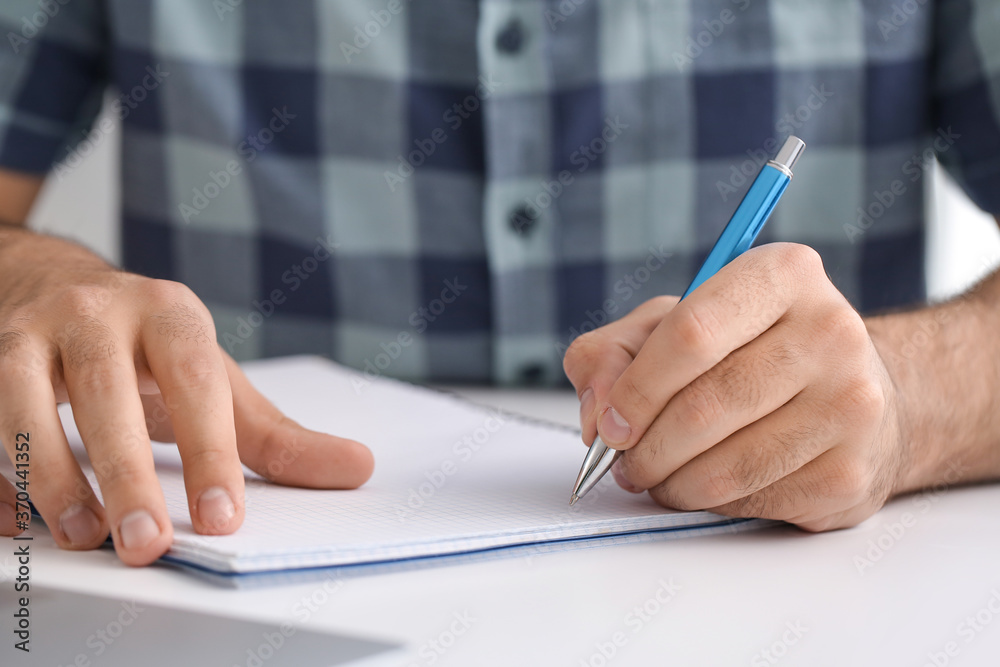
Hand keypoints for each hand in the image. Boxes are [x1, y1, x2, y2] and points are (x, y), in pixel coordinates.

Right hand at [0, 235, 372, 564]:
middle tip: (148, 544)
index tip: (220, 519)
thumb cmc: (146, 345)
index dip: (209, 451)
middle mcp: (97, 313)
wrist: (52, 284)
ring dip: (48, 475)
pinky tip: (21, 522)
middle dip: (125, 474)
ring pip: (22, 401)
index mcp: (169, 314)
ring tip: (83, 536)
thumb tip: (357, 469)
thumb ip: (275, 435)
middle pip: (107, 392)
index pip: (195, 380)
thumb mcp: (214, 379)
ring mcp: (29, 332)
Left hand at [563, 243, 905, 530]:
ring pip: (726, 467)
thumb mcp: (672, 324)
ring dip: (671, 484)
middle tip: (625, 461)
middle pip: (704, 407)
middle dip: (645, 448)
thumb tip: (598, 415)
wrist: (851, 398)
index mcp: (784, 275)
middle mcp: (830, 332)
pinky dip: (711, 504)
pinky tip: (705, 485)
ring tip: (657, 476)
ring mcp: (850, 406)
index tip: (612, 423)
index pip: (691, 333)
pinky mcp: (850, 473)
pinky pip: (752, 503)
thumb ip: (613, 353)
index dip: (636, 389)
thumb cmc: (749, 352)